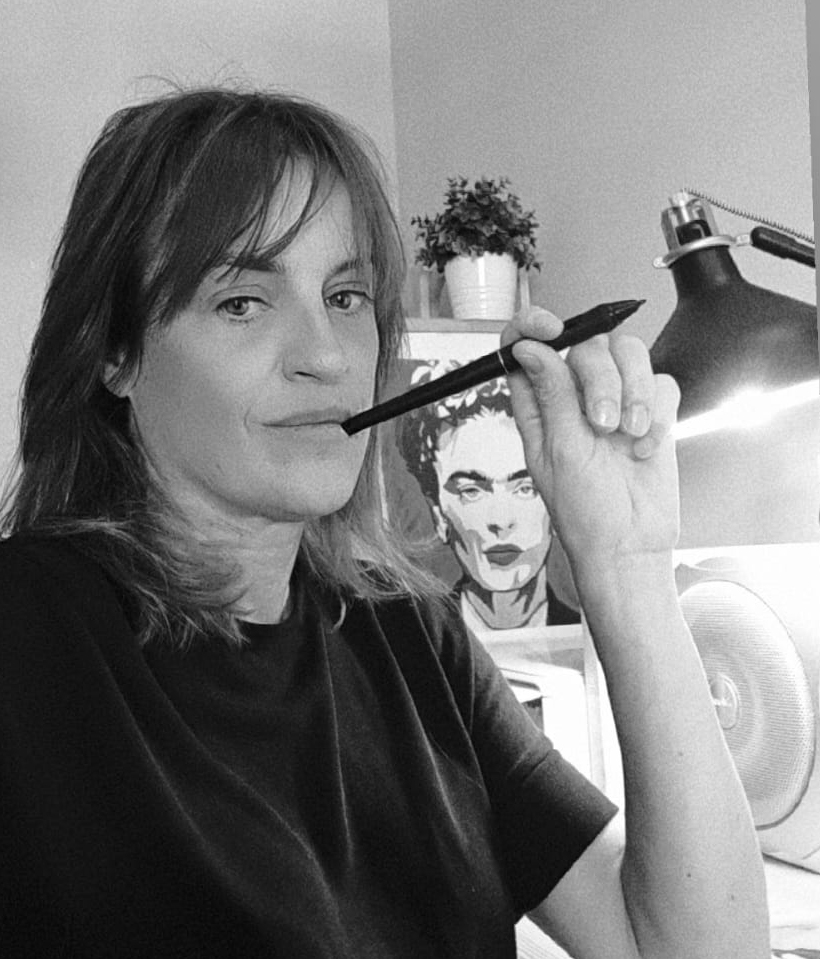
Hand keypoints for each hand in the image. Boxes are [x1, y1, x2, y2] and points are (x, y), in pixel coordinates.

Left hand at [501, 308, 680, 567]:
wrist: (630, 544)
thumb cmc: (585, 512)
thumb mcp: (559, 451)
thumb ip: (550, 394)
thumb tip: (530, 348)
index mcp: (538, 404)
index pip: (525, 344)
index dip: (534, 325)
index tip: (553, 328)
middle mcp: (574, 396)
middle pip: (587, 345)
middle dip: (601, 379)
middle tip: (604, 424)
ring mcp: (615, 400)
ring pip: (628, 354)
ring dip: (634, 392)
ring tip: (629, 434)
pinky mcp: (652, 412)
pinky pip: (660, 382)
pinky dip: (659, 412)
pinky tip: (645, 446)